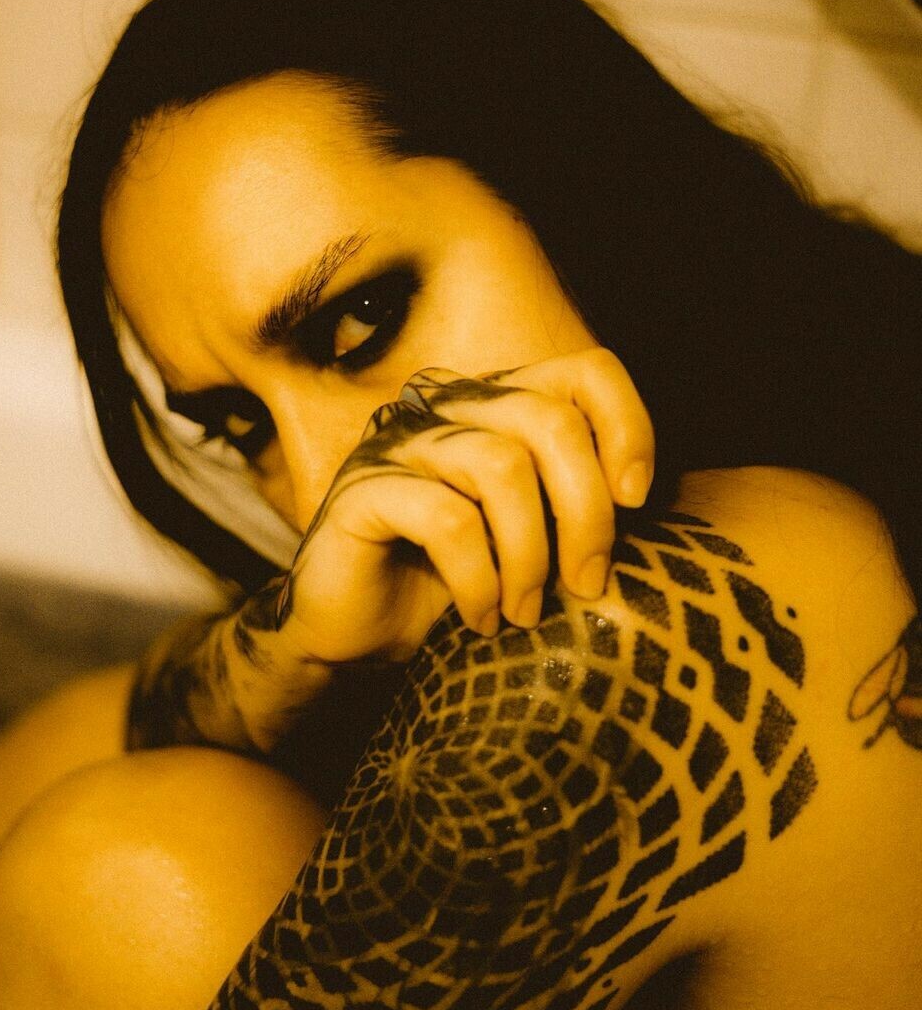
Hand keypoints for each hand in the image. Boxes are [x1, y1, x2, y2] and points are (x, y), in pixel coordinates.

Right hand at [276, 347, 653, 664]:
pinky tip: (482, 619)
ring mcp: (400, 443)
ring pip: (500, 466)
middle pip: (549, 420)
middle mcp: (448, 407)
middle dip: (586, 512)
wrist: (357, 637)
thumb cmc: (456, 586)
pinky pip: (447, 519)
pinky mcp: (363, 491)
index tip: (637, 502)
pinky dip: (479, 580)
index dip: (627, 425)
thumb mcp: (537, 541)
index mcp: (498, 406)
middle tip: (587, 584)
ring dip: (529, 557)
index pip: (583, 372)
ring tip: (525, 612)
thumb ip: (580, 505)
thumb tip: (651, 503)